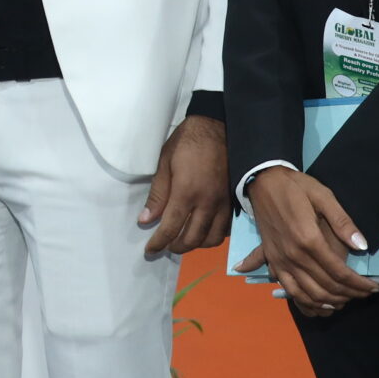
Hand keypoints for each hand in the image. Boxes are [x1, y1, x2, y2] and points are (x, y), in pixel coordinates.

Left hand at [139, 114, 229, 257]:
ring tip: (182, 239)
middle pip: (192, 239)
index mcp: (187, 192)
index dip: (159, 243)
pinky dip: (212, 236)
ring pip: (211, 238)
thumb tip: (146, 219)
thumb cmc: (186, 143)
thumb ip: (157, 194)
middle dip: (176, 247)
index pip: (170, 228)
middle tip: (165, 245)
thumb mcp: (165, 163)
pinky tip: (201, 230)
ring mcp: (223, 204)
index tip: (150, 249)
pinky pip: (225, 229)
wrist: (217, 128)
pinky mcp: (232, 202)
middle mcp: (207, 203)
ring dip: (195, 244)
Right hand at [234, 166, 378, 316]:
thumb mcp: (323, 196)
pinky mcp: (273, 263)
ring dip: (331, 303)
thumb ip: (343, 222)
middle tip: (365, 294)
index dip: (359, 284)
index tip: (374, 288)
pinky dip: (306, 303)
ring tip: (347, 300)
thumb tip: (362, 246)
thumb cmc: (296, 187)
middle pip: (327, 287)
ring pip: (309, 294)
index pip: (339, 273)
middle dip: (350, 295)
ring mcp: (281, 262)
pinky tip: (320, 306)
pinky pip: (290, 291)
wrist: (262, 183)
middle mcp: (294, 256)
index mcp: (309, 240)